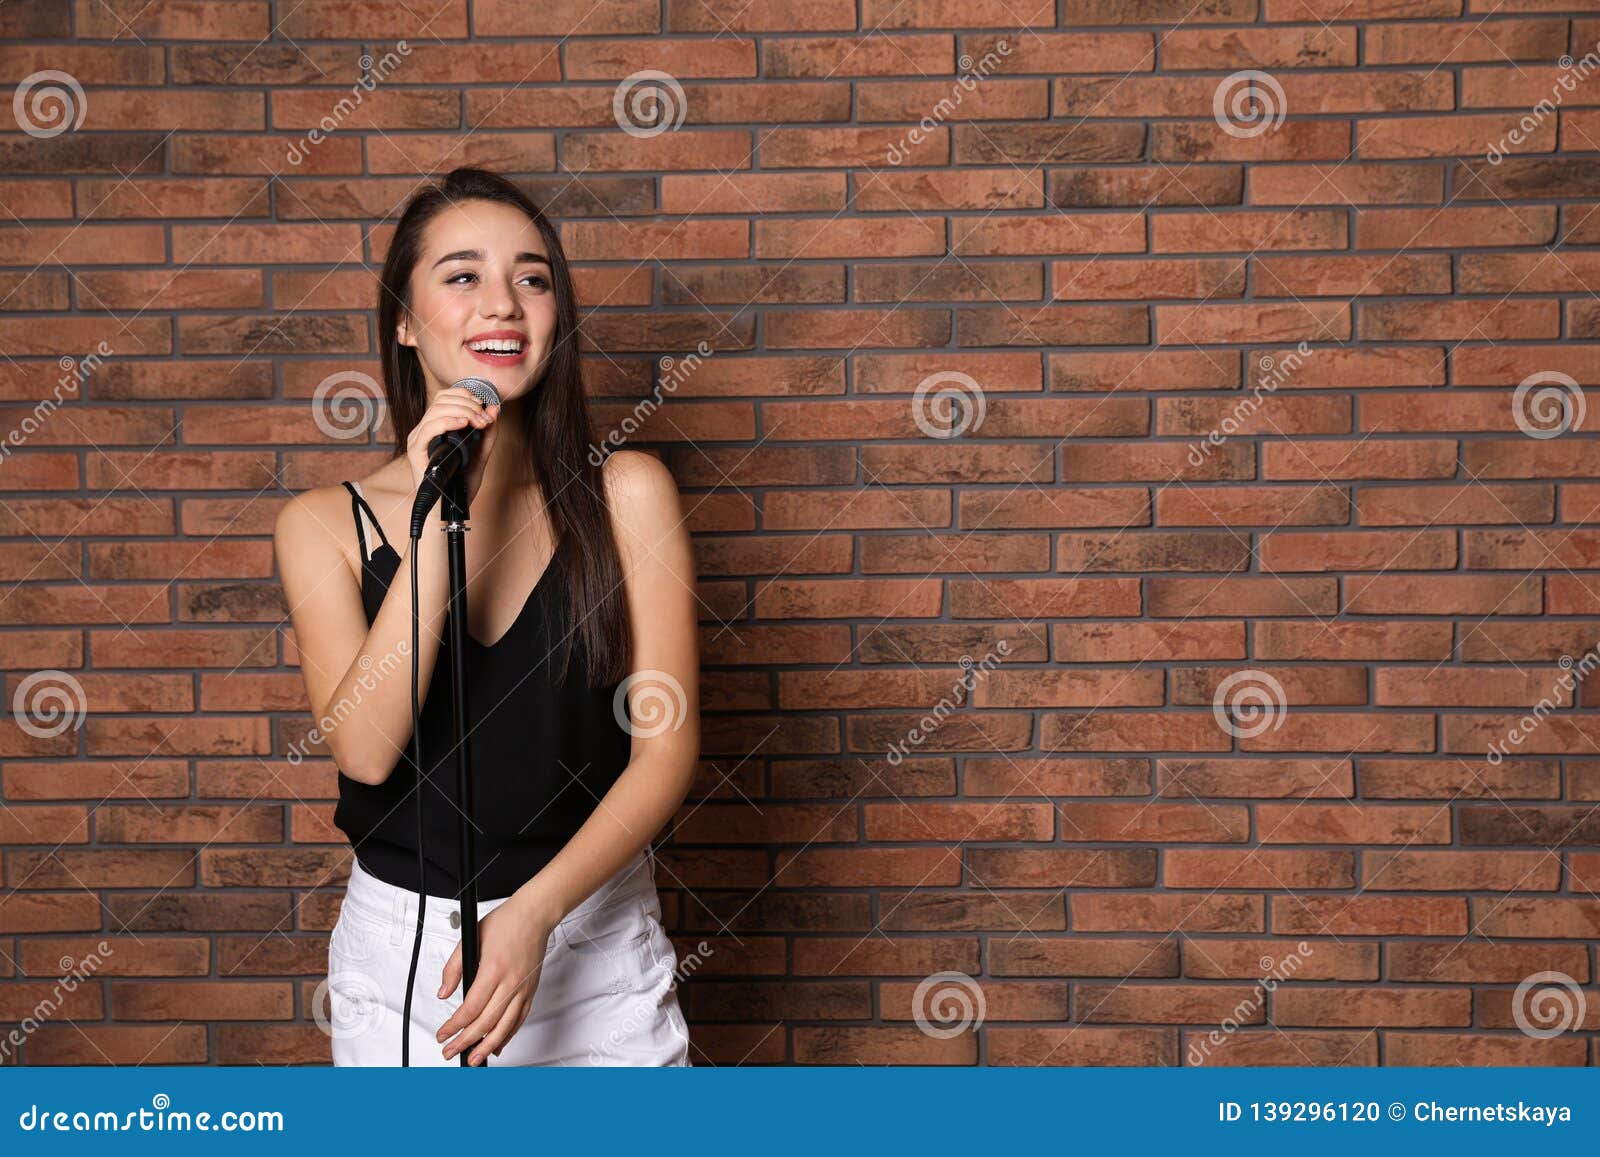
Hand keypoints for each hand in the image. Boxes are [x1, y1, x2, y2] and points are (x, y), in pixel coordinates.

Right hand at [405, 384, 500, 506]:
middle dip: (468, 404)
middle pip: (442, 400)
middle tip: (485, 418)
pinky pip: (428, 428)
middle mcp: (424, 431)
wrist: (451, 510)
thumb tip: (494, 409)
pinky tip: (463, 424)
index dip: (466, 396)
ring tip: (478, 422)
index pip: (445, 397)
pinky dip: (448, 422)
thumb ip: (488, 433)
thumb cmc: (461, 484)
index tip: (485, 407)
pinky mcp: (416, 451)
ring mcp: (418, 440)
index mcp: (435, 427)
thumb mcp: (480, 454)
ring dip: (463, 411)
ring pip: (436, 410)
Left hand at [435, 893, 554, 1064]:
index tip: (443, 1034)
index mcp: (494, 969)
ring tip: (473, 1059)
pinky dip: (507, 1035)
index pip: (470, 1008)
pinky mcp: (531, 990)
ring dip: (487, 1046)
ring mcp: (523, 988)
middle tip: (450, 1051)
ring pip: (505, 1026)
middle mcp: (511, 982)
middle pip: (486, 1022)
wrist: (535, 915)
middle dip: (466, 1042)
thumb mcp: (471, 938)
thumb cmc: (506, 922)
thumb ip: (453, 968)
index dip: (454, 1026)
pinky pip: (519, 1019)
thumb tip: (443, 993)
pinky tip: (497, 1045)